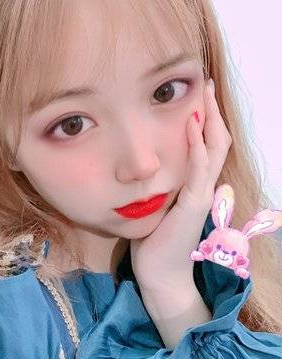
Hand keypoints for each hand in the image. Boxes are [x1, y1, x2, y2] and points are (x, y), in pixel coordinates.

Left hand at [130, 79, 232, 292]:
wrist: (159, 272)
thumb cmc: (154, 241)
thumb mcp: (156, 206)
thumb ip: (158, 187)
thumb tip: (144, 170)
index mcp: (194, 186)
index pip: (206, 146)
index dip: (204, 121)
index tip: (194, 98)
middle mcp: (204, 187)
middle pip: (216, 141)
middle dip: (212, 111)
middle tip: (204, 85)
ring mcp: (202, 195)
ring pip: (214, 150)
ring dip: (209, 120)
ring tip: (203, 93)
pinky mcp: (194, 206)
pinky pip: (198, 170)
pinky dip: (196, 147)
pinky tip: (190, 125)